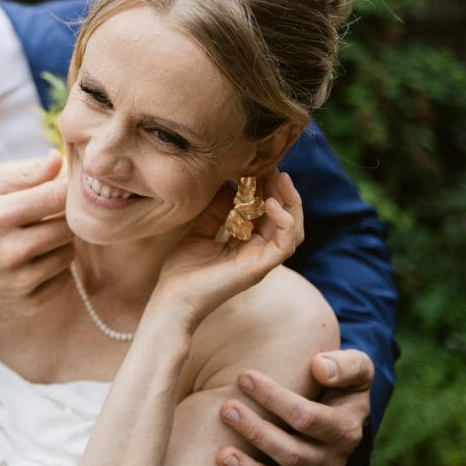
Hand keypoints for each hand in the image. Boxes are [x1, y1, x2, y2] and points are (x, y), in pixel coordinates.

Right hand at [0, 152, 72, 348]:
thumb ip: (22, 175)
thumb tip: (58, 158)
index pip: (57, 196)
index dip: (68, 189)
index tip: (65, 189)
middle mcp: (11, 251)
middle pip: (68, 226)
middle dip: (63, 218)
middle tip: (48, 216)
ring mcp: (20, 282)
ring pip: (69, 253)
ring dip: (59, 244)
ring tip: (37, 240)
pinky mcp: (29, 305)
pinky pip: (63, 279)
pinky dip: (54, 270)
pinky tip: (33, 263)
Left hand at [155, 172, 303, 329]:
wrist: (172, 299)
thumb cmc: (183, 270)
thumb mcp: (200, 231)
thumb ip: (217, 210)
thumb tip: (230, 184)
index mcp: (246, 244)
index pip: (268, 213)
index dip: (268, 189)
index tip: (261, 166)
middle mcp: (258, 252)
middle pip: (285, 219)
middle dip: (282, 191)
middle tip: (274, 167)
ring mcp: (261, 261)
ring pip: (293, 230)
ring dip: (290, 202)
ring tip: (279, 179)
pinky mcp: (259, 268)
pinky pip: (285, 245)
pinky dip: (284, 222)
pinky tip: (270, 203)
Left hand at [217, 350, 374, 465]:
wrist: (338, 409)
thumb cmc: (340, 382)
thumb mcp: (356, 367)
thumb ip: (346, 365)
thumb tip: (321, 367)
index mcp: (345, 429)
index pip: (307, 418)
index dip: (274, 398)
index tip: (243, 376)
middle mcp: (331, 460)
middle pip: (291, 453)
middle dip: (256, 431)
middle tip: (226, 409)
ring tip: (222, 455)